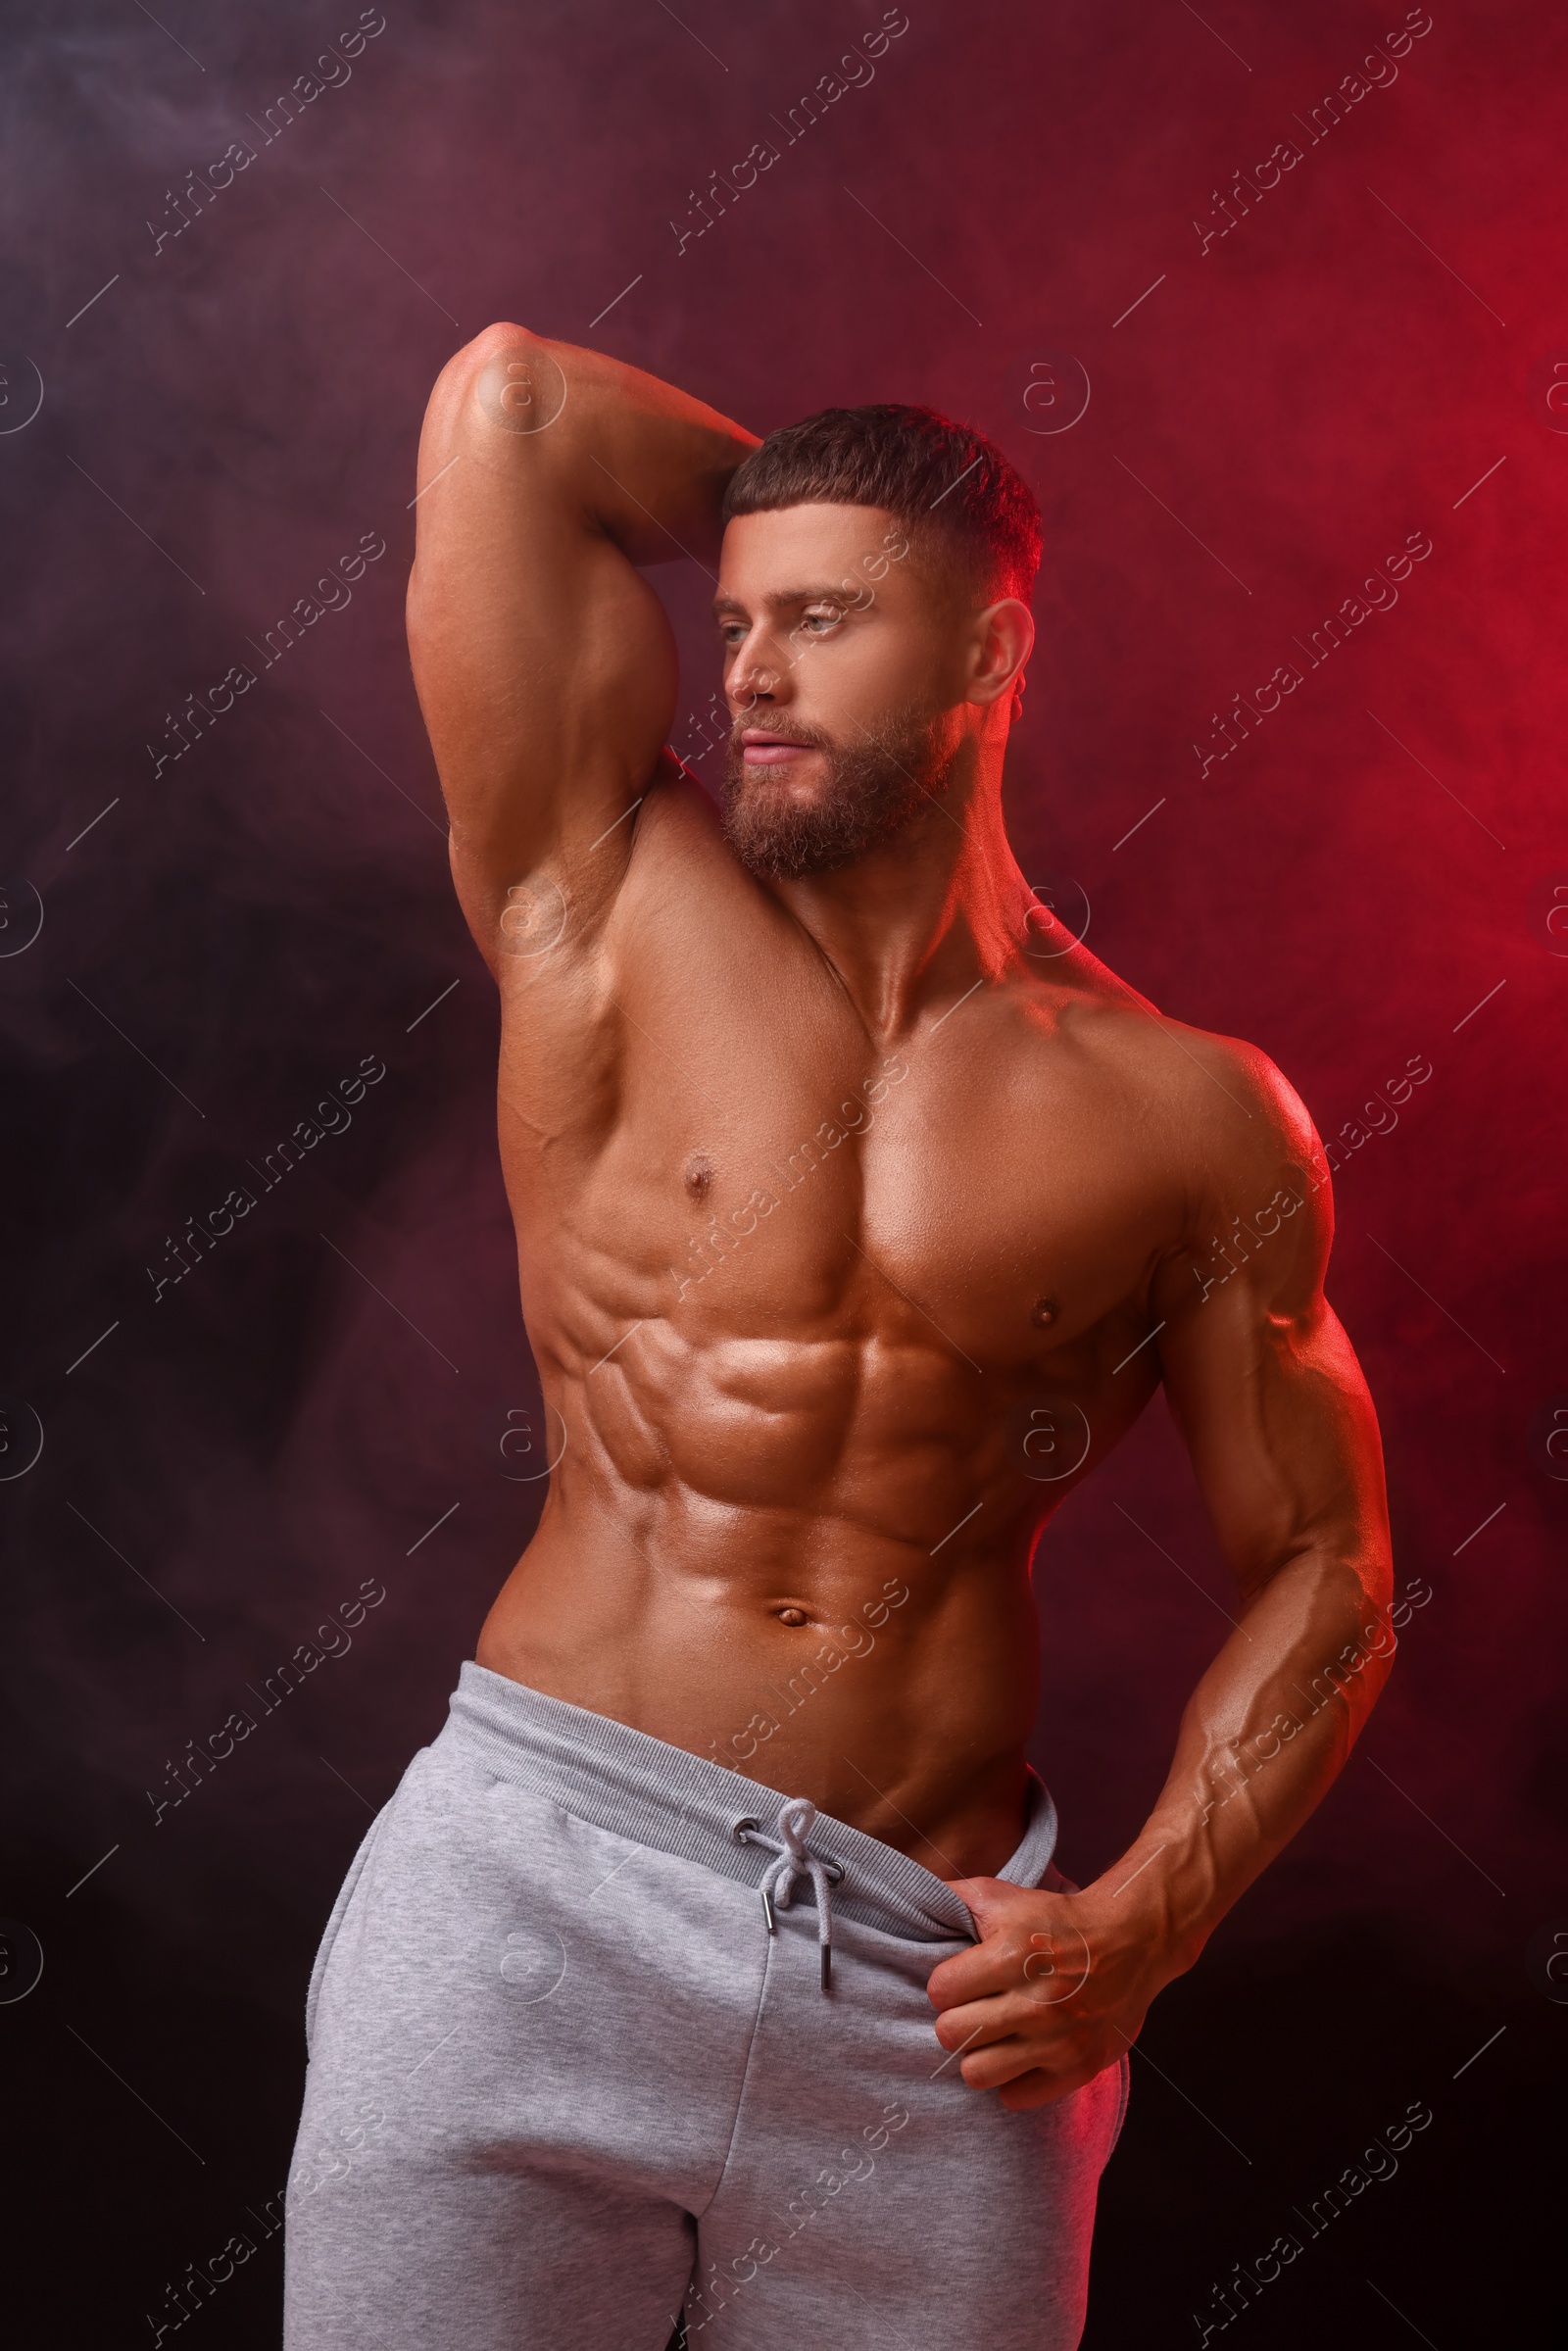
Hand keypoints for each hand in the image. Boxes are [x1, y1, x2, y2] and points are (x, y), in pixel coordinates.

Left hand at [925, 1877, 1162, 2111]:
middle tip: (975, 2008)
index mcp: (1013, 1954)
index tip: (960, 1979)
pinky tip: (1021, 2053)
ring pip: (976, 2073)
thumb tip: (905, 1896)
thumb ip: (953, 1897)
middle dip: (956, 2020)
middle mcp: (1037, 2002)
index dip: (945, 1984)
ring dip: (979, 2054)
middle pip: (951, 2036)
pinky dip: (1012, 2079)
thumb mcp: (1004, 1896)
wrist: (1131, 1940)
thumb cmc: (1056, 1920)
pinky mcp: (1078, 2068)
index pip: (939, 1991)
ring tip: (994, 2034)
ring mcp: (1059, 2040)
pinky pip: (1015, 2097)